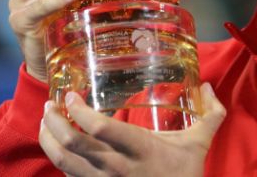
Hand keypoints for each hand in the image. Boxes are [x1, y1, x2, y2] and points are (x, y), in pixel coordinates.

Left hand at [40, 83, 226, 176]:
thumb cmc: (184, 175)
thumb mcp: (198, 145)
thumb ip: (210, 115)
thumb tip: (210, 88)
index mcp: (140, 149)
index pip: (99, 128)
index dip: (78, 110)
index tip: (71, 96)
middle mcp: (116, 167)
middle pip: (73, 144)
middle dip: (54, 121)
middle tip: (50, 105)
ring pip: (63, 162)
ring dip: (48, 139)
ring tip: (46, 122)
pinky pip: (69, 176)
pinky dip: (58, 158)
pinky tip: (58, 146)